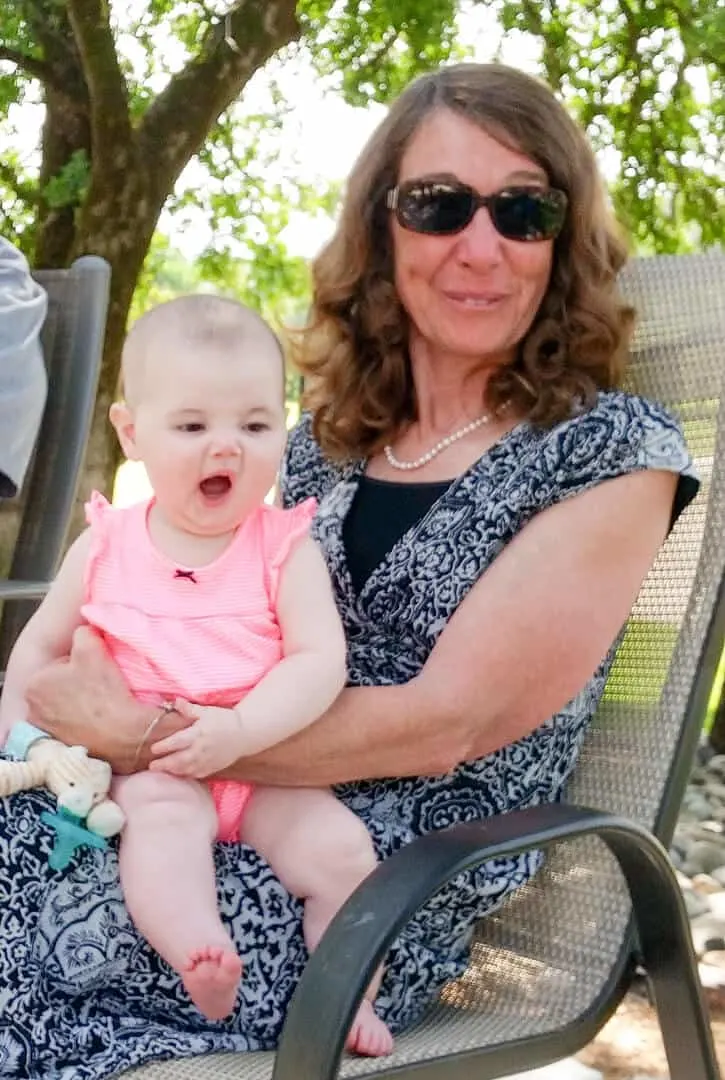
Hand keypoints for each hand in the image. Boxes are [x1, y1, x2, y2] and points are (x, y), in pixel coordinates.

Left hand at [24, 626, 189, 772]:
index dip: (81, 663)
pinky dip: (85, 721)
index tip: (96, 669)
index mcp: (34, 685)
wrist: (125, 733)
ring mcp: (48, 731)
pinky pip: (74, 725)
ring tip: (102, 701)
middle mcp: (33, 711)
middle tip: (99, 684)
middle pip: (61, 685)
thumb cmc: (104, 692)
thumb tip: (85, 631)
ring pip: (67, 705)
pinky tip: (101, 718)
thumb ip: (83, 632)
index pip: (60, 664)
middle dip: (77, 683)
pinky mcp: (63, 746)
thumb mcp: (92, 647)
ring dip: (81, 702)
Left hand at [149, 699, 244, 777]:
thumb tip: (174, 701)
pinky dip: (186, 775)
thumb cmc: (224, 720)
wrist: (244, 734)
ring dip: (173, 771)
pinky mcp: (212, 768)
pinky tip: (177, 774)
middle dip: (165, 764)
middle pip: (180, 760)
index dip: (165, 746)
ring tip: (161, 770)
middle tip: (152, 766)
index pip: (178, 742)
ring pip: (187, 769)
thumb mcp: (207, 711)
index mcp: (199, 733)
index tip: (153, 749)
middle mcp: (202, 749)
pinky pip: (197, 774)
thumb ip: (189, 709)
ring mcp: (208, 760)